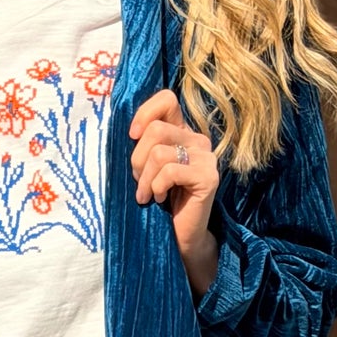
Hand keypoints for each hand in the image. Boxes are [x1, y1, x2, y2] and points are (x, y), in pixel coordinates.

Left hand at [129, 89, 219, 297]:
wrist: (180, 237)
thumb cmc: (160, 201)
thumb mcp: (147, 167)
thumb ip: (144, 143)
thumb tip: (129, 129)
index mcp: (183, 132)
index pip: (166, 99)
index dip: (144, 114)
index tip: (132, 137)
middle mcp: (198, 140)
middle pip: (156, 130)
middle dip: (137, 159)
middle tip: (139, 181)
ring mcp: (206, 158)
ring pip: (159, 152)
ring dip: (145, 179)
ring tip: (148, 194)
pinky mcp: (208, 177)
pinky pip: (169, 171)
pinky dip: (157, 187)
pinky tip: (160, 200)